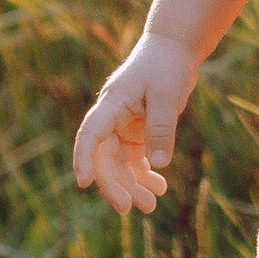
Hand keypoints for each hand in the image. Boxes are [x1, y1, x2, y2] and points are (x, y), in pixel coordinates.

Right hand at [73, 32, 203, 215]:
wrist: (175, 48)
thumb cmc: (168, 65)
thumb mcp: (168, 95)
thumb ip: (162, 127)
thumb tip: (158, 164)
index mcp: (111, 104)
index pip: (91, 134)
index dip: (84, 158)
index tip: (83, 182)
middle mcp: (112, 118)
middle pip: (105, 157)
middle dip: (115, 185)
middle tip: (130, 208)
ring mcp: (123, 126)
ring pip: (120, 163)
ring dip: (133, 184)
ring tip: (150, 205)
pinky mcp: (137, 131)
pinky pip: (136, 159)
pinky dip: (145, 173)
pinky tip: (159, 187)